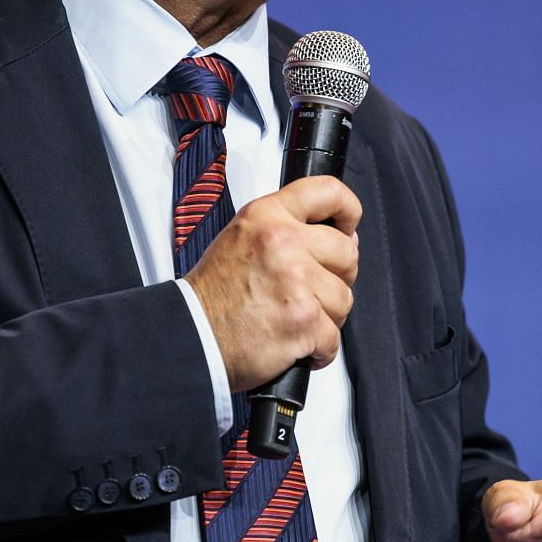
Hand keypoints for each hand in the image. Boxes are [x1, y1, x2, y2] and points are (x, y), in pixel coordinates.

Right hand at [186, 175, 361, 389]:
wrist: (191, 336)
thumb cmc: (214, 295)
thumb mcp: (242, 237)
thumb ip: (286, 228)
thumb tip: (341, 237)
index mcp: (268, 216)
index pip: (328, 191)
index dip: (348, 210)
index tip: (350, 226)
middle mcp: (284, 242)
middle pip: (347, 253)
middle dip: (336, 277)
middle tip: (310, 291)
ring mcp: (296, 281)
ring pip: (344, 298)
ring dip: (326, 317)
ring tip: (295, 319)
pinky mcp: (304, 320)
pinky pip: (334, 337)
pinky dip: (319, 349)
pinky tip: (296, 344)